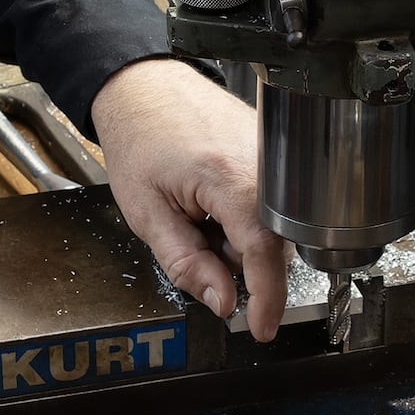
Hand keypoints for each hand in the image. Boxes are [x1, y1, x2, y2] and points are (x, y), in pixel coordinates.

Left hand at [91, 56, 289, 340]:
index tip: (261, 328)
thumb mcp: (147, 215)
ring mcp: (273, 154)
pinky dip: (244, 216)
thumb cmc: (139, 139)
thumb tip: (223, 302)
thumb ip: (187, 264)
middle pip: (272, 242)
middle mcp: (262, 161)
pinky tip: (214, 201)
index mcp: (228, 176)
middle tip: (196, 243)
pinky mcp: (275, 151)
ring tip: (200, 214)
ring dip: (240, 238)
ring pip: (273, 225)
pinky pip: (273, 204)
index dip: (267, 297)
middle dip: (239, 261)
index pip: (263, 251)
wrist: (144, 85)